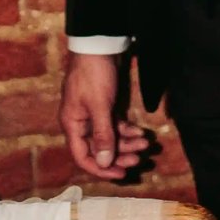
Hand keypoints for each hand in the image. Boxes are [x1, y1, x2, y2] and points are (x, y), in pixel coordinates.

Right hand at [60, 51, 147, 181]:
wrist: (100, 45)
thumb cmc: (95, 74)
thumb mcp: (100, 106)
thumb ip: (102, 135)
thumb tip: (103, 163)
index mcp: (73, 124)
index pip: (83, 156)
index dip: (101, 169)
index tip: (121, 174)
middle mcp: (81, 122)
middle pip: (99, 149)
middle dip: (120, 155)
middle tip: (139, 159)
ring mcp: (93, 114)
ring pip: (110, 138)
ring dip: (127, 143)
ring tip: (146, 144)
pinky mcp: (105, 106)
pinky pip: (116, 126)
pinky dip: (128, 130)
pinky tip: (141, 132)